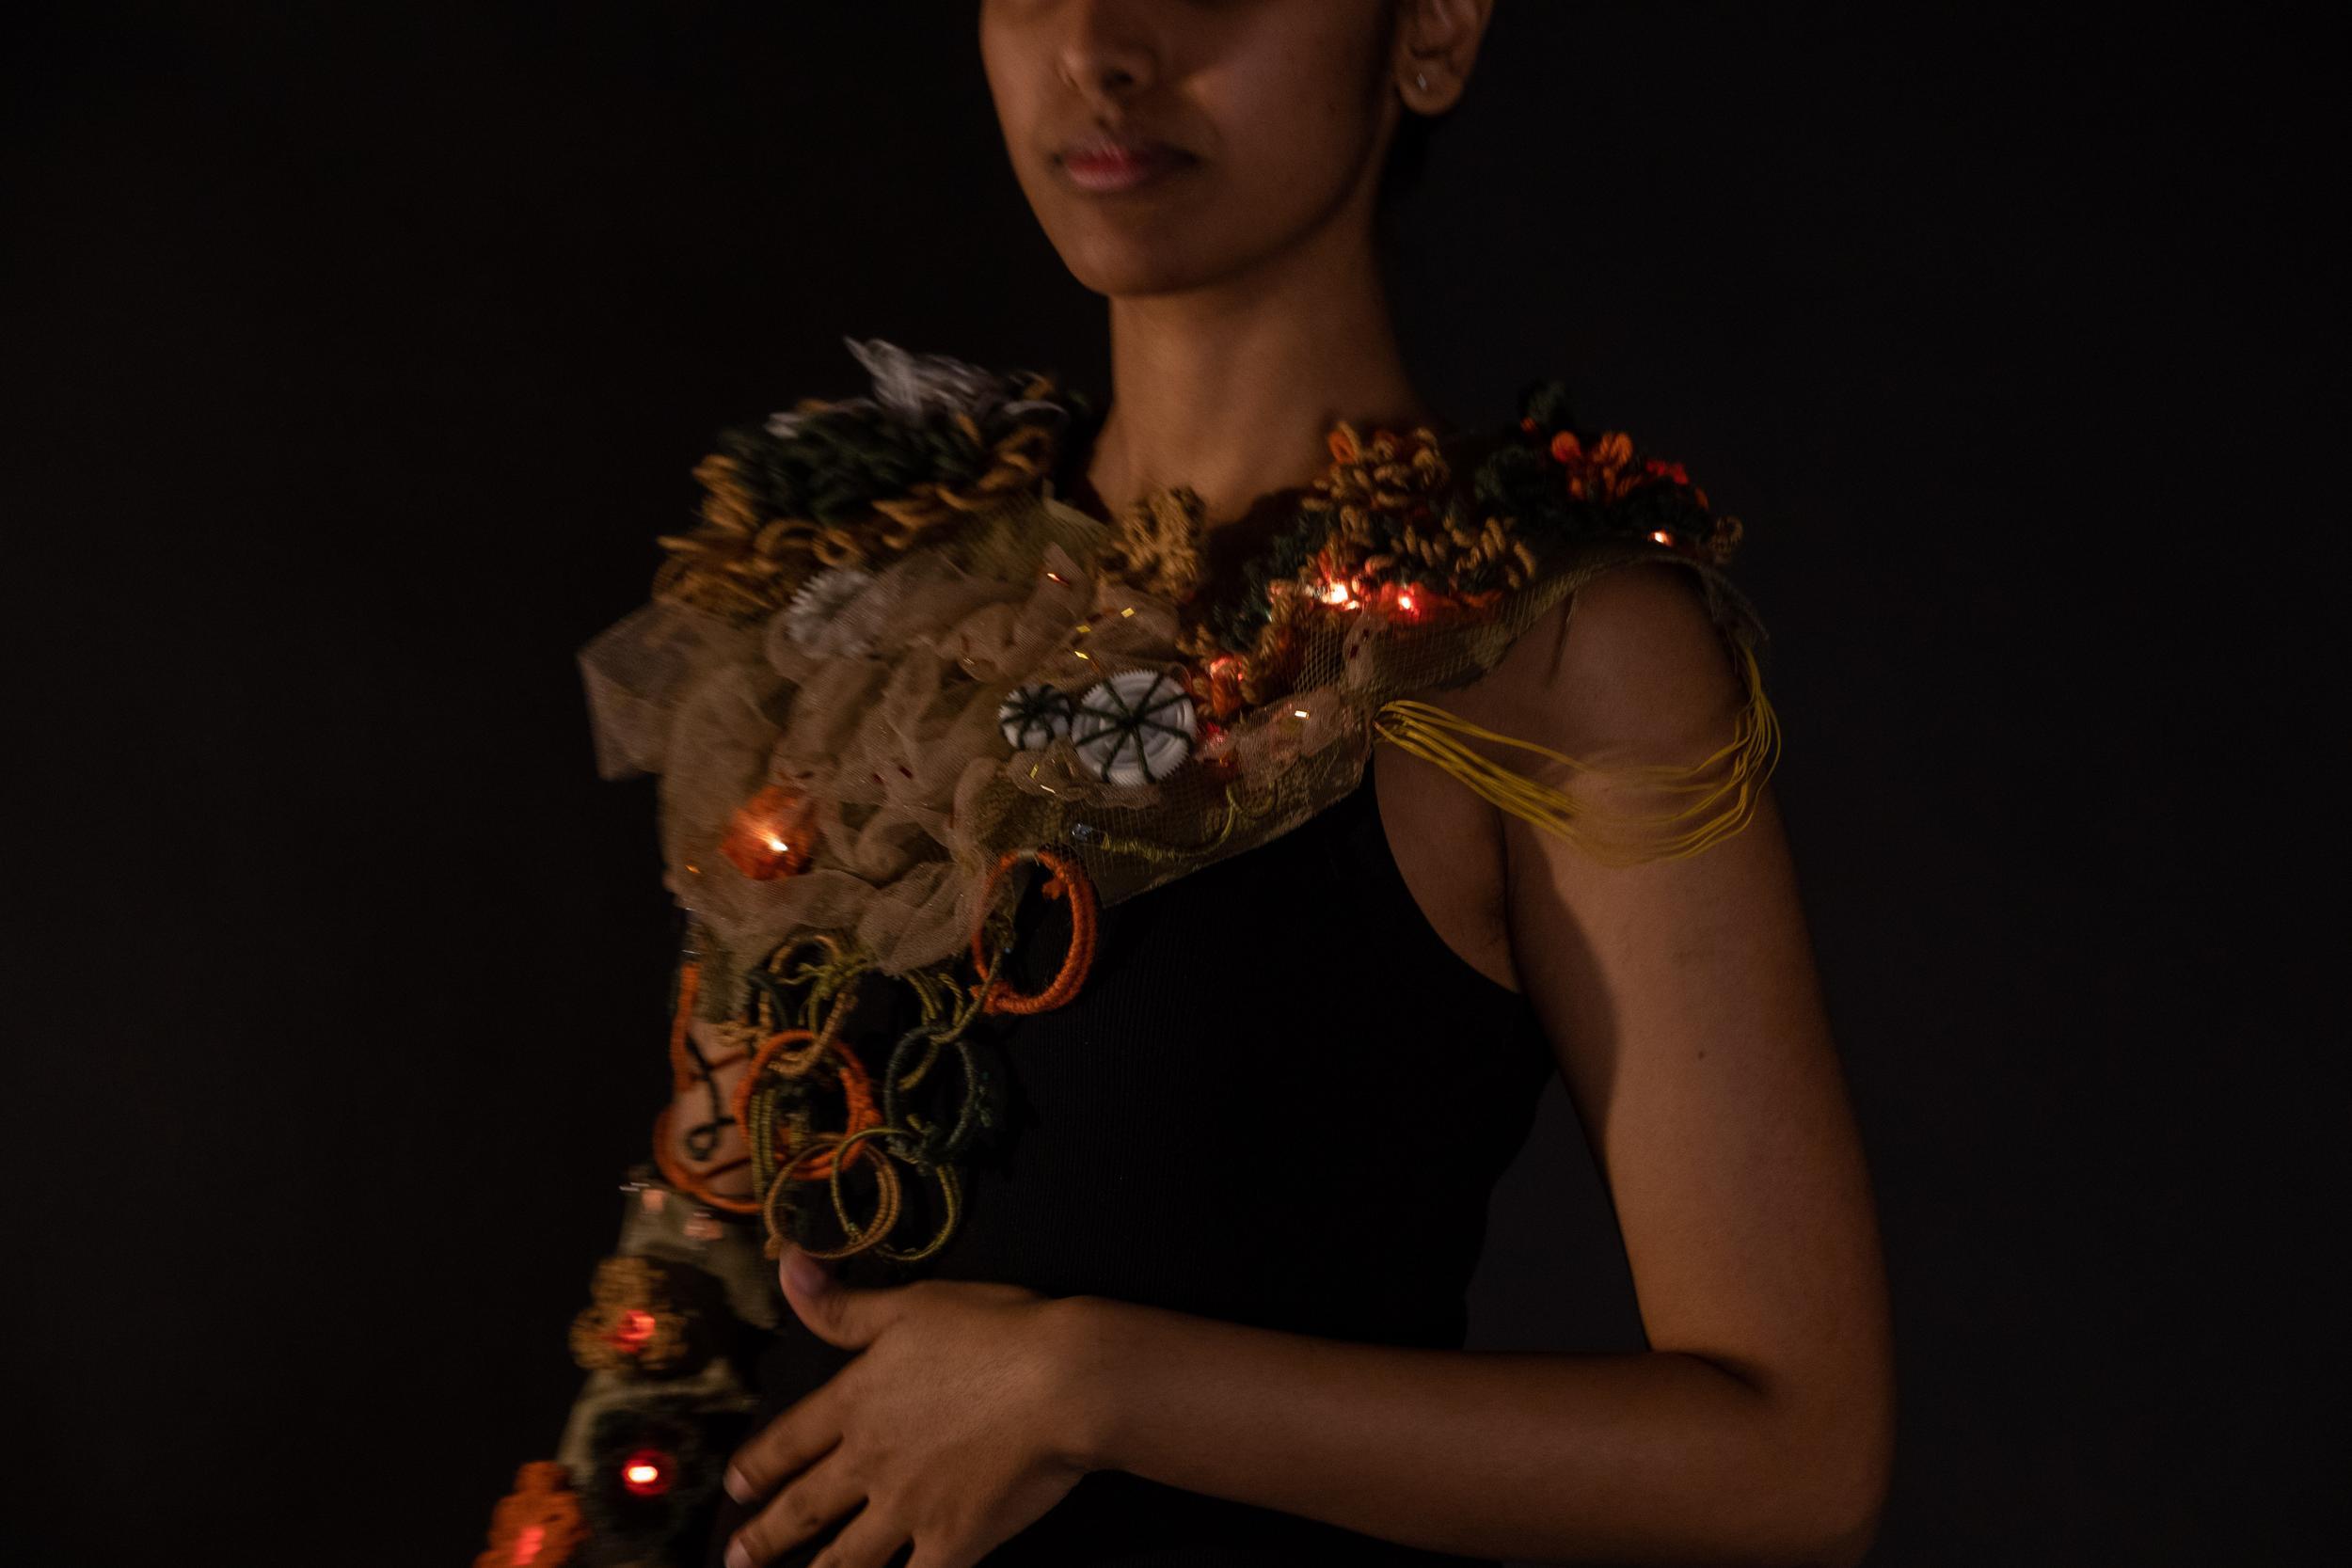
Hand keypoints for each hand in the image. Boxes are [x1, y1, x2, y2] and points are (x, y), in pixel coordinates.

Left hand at [722, 1244, 1094, 1567]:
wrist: (1062, 1382)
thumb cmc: (991, 1332)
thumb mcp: (909, 1304)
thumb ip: (841, 1304)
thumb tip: (787, 1265)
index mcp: (854, 1403)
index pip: (789, 1440)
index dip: (757, 1466)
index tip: (736, 1485)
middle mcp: (869, 1462)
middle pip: (805, 1507)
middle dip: (765, 1537)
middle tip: (736, 1558)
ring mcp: (907, 1510)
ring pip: (846, 1557)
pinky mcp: (952, 1542)